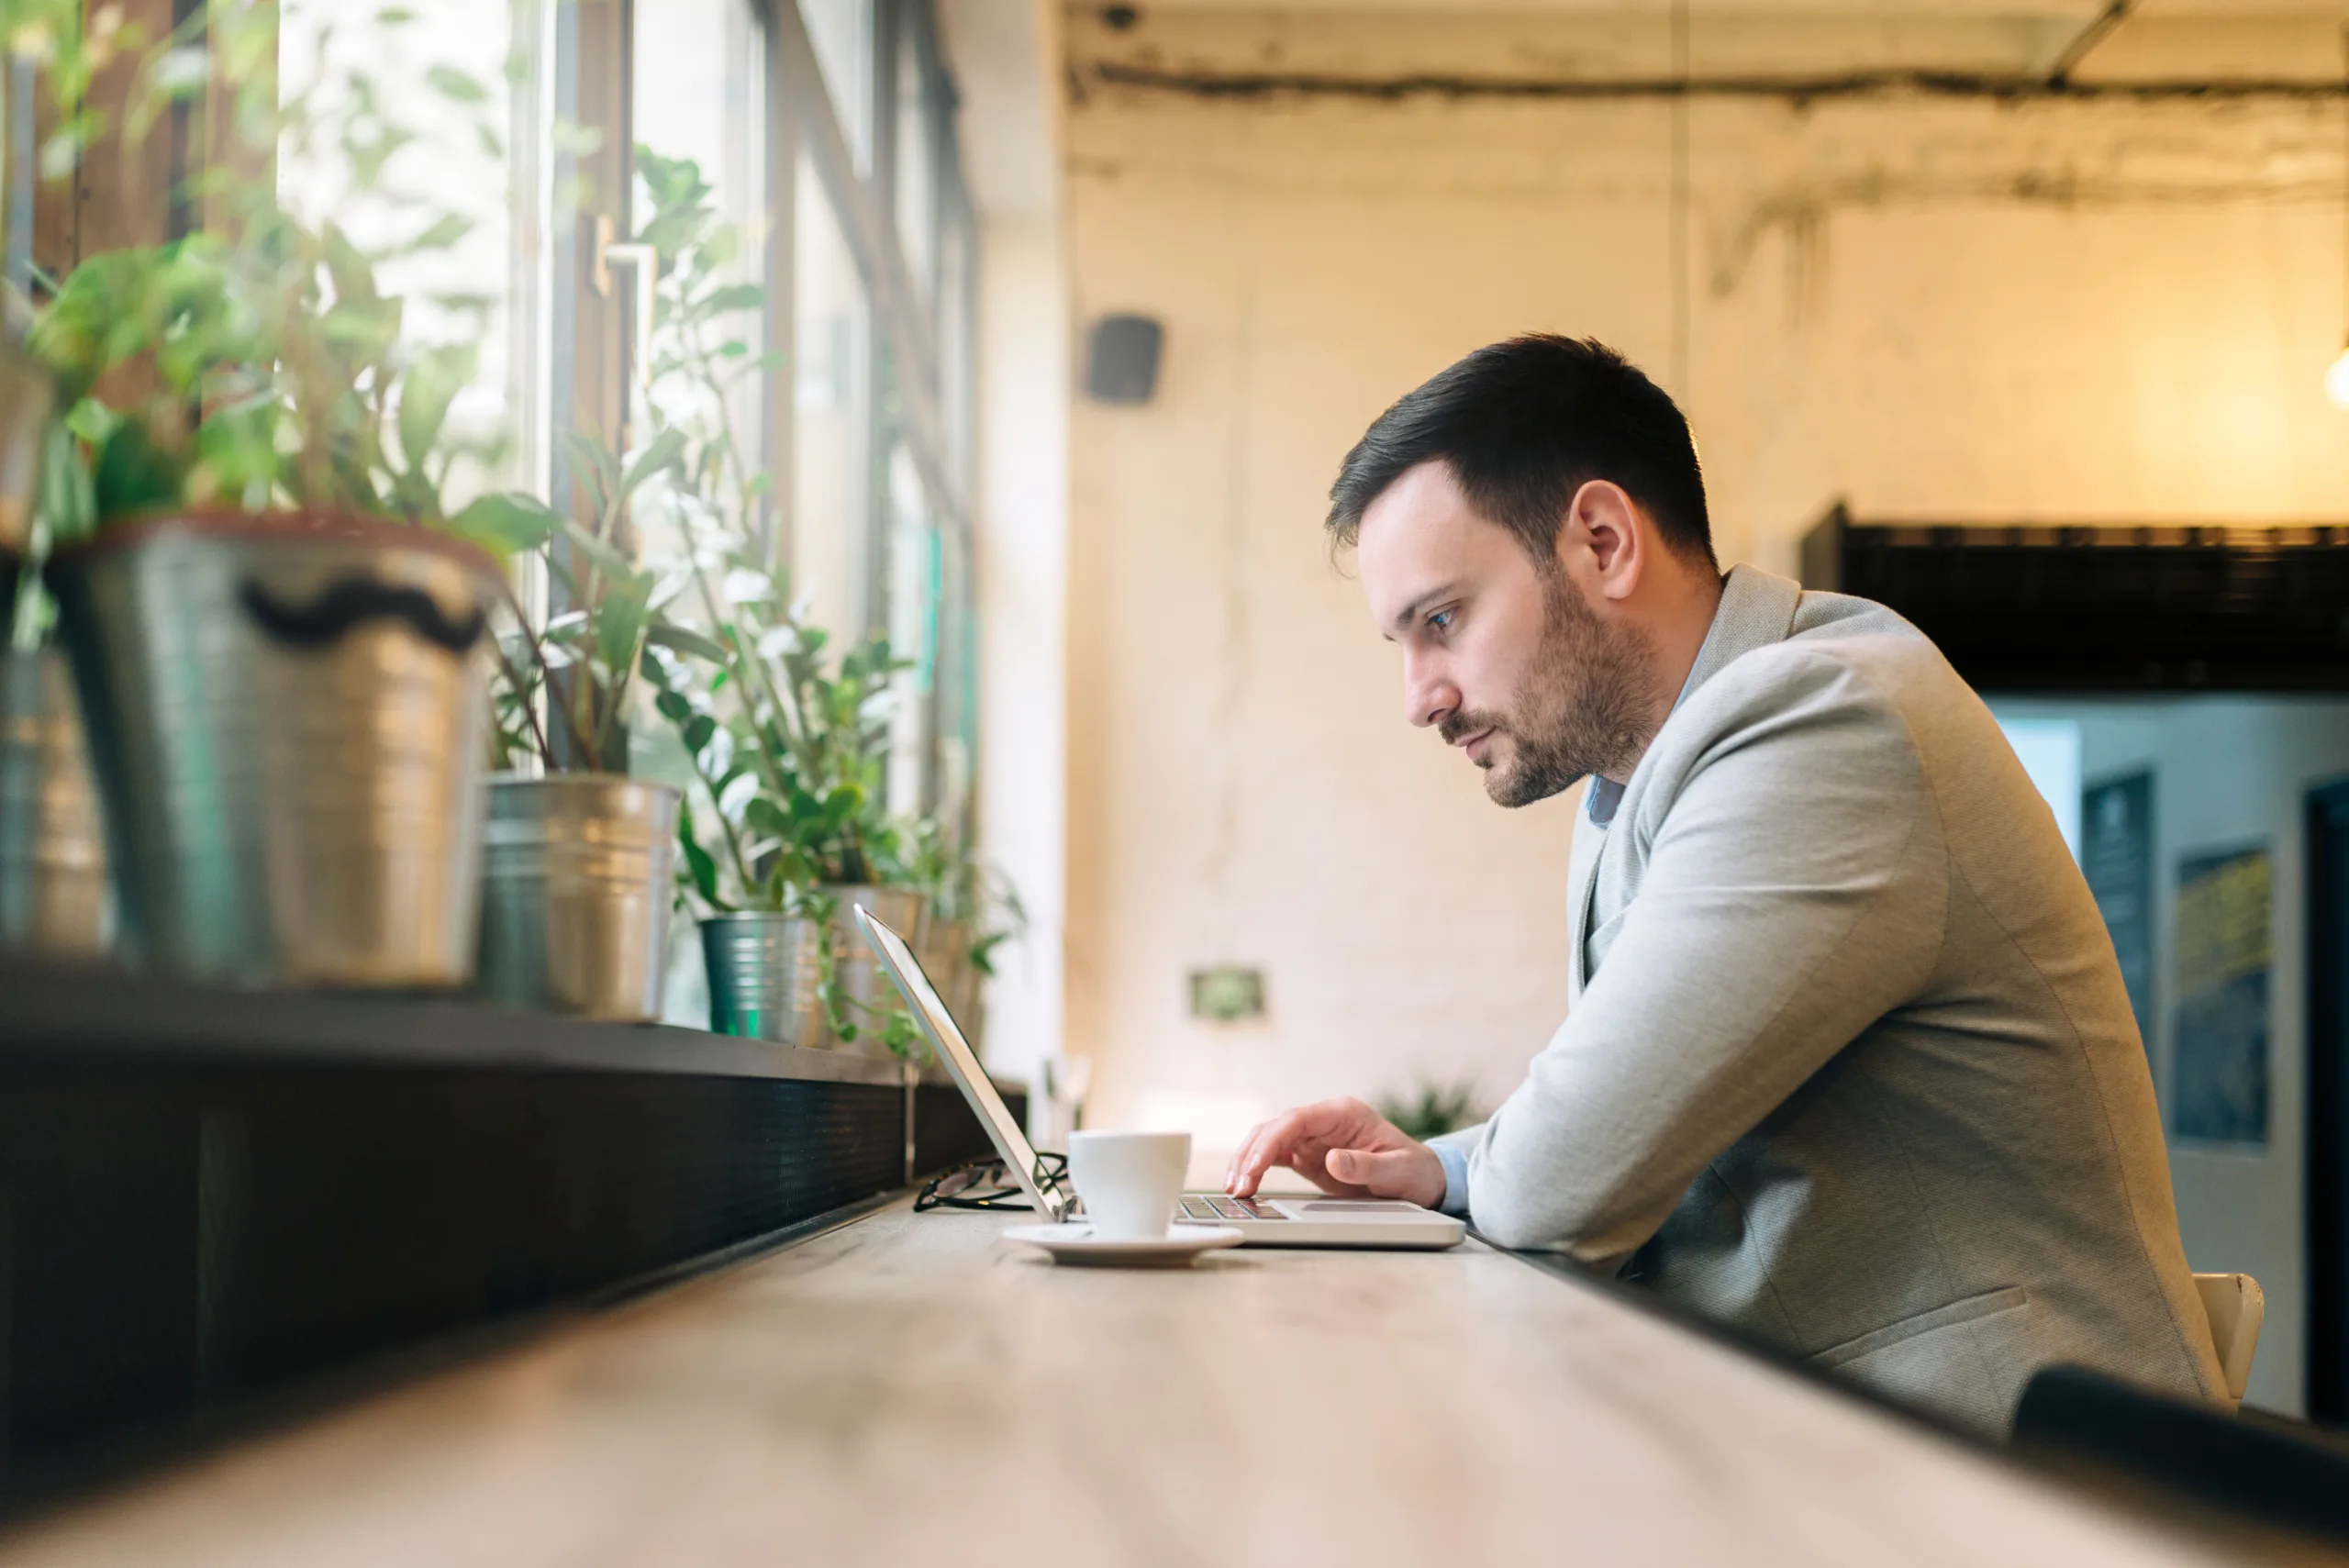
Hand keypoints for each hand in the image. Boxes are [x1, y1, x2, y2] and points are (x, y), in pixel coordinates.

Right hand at [1225, 1097, 1444, 1209]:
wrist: (1422, 1180)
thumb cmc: (1414, 1171)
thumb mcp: (1397, 1170)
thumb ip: (1365, 1165)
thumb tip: (1333, 1158)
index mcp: (1344, 1114)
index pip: (1296, 1119)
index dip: (1272, 1140)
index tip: (1255, 1165)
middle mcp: (1324, 1122)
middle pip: (1275, 1128)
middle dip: (1251, 1153)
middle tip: (1238, 1185)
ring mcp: (1314, 1138)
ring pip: (1269, 1141)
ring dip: (1248, 1161)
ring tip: (1235, 1189)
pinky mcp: (1309, 1156)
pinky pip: (1276, 1157)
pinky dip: (1257, 1169)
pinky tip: (1245, 1187)